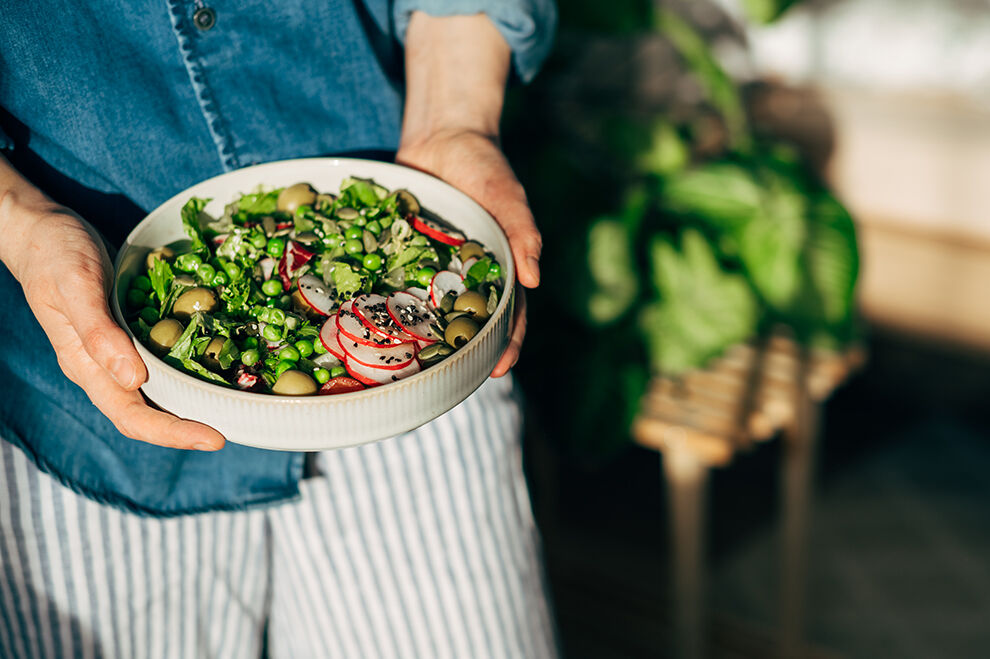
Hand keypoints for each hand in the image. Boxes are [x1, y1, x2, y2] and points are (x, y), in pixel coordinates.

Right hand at [3, 199, 225, 450]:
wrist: (42, 232)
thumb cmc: (55, 255)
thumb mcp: (77, 285)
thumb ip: (99, 333)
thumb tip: (133, 380)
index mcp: (86, 366)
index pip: (132, 417)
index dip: (173, 433)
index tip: (214, 439)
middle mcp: (104, 368)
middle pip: (149, 413)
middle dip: (190, 427)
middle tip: (235, 427)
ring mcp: (117, 353)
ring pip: (157, 392)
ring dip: (191, 404)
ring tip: (232, 407)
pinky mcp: (131, 335)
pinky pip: (162, 362)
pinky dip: (188, 370)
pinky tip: (216, 367)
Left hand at [397, 129, 539, 376]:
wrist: (443, 136)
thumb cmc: (484, 167)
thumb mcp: (508, 196)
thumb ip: (522, 233)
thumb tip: (535, 278)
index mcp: (500, 269)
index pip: (510, 315)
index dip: (506, 344)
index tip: (499, 369)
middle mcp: (467, 276)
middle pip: (469, 323)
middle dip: (464, 353)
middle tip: (453, 382)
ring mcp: (435, 268)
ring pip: (431, 311)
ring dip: (424, 339)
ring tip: (412, 368)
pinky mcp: (405, 255)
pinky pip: (398, 284)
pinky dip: (390, 305)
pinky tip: (374, 327)